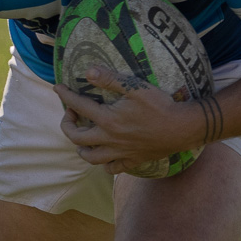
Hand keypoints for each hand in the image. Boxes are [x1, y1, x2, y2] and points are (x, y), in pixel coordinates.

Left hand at [54, 66, 202, 174]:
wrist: (182, 128)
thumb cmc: (160, 105)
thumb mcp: (136, 87)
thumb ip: (110, 79)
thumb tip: (88, 71)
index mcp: (108, 120)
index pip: (79, 106)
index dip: (65, 96)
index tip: (58, 88)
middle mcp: (110, 139)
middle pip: (77, 138)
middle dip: (67, 124)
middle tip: (70, 113)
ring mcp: (120, 152)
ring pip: (91, 158)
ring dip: (81, 148)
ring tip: (82, 138)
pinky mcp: (133, 160)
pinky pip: (112, 168)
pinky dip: (104, 164)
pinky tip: (105, 155)